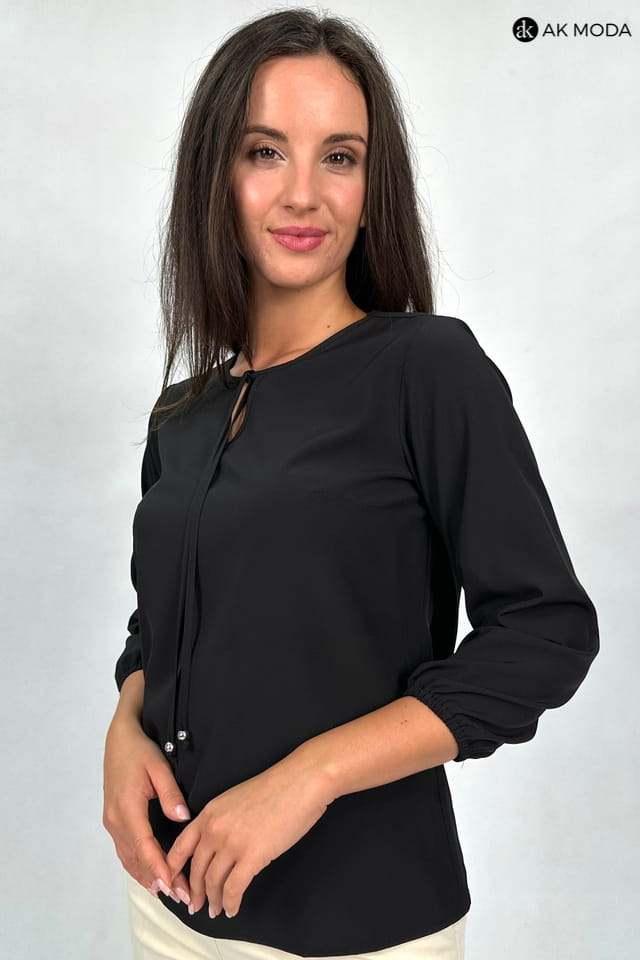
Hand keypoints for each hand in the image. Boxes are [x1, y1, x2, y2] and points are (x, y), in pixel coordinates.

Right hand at [102, 715, 192, 903]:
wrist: (118, 739)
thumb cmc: (140, 750)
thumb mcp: (159, 767)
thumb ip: (170, 793)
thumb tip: (183, 817)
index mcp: (127, 807)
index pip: (144, 845)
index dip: (158, 867)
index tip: (173, 885)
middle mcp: (115, 819)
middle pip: (136, 858)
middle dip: (158, 879)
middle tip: (182, 895)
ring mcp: (111, 821)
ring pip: (128, 858)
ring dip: (146, 876)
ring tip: (169, 892)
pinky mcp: (112, 820)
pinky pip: (124, 850)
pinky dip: (136, 866)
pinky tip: (149, 876)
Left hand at [164, 750, 332, 918]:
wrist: (300, 781)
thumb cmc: (276, 788)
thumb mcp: (236, 799)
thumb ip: (222, 821)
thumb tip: (220, 845)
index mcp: (209, 813)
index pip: (180, 847)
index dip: (174, 870)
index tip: (174, 885)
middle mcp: (214, 829)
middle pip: (196, 869)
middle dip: (194, 892)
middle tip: (195, 905)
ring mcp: (232, 843)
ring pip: (213, 882)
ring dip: (213, 901)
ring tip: (216, 911)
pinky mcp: (252, 856)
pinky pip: (234, 888)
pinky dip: (231, 903)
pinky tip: (233, 909)